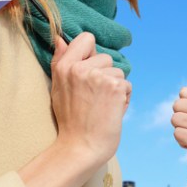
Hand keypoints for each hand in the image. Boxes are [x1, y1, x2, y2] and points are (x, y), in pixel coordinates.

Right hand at [50, 32, 130, 166]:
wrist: (80, 148)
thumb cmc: (70, 121)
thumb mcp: (58, 88)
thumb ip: (60, 61)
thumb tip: (60, 39)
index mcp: (64, 66)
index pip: (86, 38)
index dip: (92, 53)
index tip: (90, 71)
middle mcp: (80, 68)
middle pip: (106, 58)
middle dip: (105, 76)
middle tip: (94, 99)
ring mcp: (98, 77)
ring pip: (119, 72)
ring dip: (116, 89)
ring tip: (102, 107)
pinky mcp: (115, 87)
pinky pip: (128, 85)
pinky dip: (124, 99)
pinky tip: (111, 112)